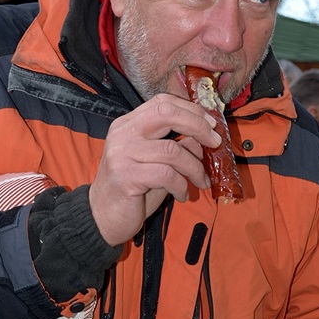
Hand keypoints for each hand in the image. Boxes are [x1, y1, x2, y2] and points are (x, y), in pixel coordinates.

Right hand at [89, 94, 220, 245]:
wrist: (102, 216)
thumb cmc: (133, 188)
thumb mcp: (155, 161)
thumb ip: (175, 145)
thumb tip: (205, 138)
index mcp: (129, 124)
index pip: (162, 102)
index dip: (191, 110)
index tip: (211, 124)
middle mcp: (123, 134)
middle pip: (166, 114)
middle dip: (197, 126)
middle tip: (215, 143)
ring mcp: (122, 153)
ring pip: (172, 150)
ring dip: (195, 167)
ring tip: (201, 181)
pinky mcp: (126, 176)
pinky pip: (167, 175)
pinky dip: (181, 186)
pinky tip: (182, 195)